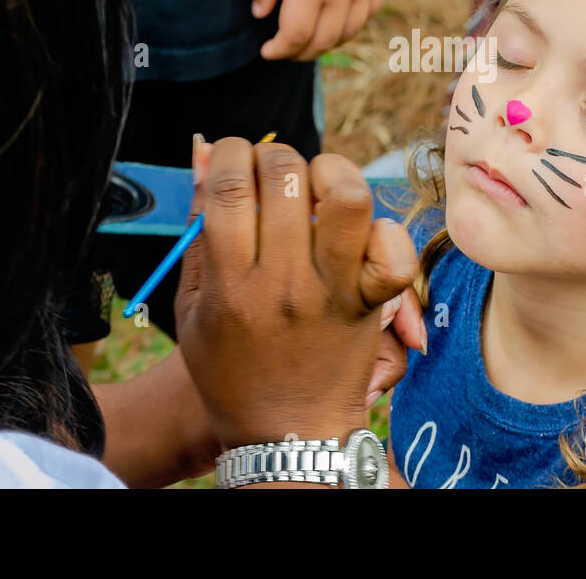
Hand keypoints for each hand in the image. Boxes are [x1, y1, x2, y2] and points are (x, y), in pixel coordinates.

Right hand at [175, 137, 417, 447]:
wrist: (286, 434)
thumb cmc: (230, 367)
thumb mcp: (193, 304)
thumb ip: (197, 227)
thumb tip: (206, 151)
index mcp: (231, 284)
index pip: (231, 187)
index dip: (232, 153)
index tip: (233, 158)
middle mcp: (283, 283)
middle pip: (286, 177)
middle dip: (274, 156)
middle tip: (271, 174)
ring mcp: (332, 291)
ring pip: (347, 197)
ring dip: (330, 172)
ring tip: (316, 186)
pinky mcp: (370, 302)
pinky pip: (391, 248)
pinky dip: (380, 226)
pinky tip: (355, 231)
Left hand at [249, 0, 384, 60]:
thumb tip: (262, 14)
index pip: (295, 36)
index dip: (280, 50)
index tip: (267, 51)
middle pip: (323, 40)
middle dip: (301, 52)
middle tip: (285, 49)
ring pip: (349, 30)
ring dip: (328, 42)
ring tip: (311, 40)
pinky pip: (370, 10)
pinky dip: (355, 23)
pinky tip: (340, 20)